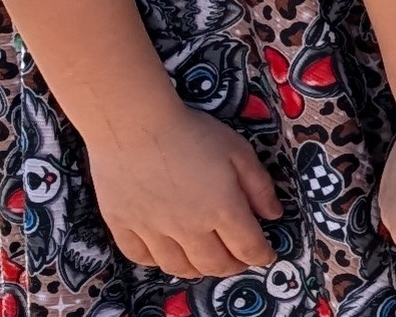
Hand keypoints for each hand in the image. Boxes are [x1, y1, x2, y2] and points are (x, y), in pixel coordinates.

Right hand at [86, 96, 281, 278]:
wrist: (133, 126)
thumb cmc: (192, 133)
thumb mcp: (238, 151)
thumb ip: (259, 186)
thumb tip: (273, 214)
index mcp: (222, 209)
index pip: (248, 247)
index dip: (262, 255)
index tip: (268, 255)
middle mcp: (188, 228)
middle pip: (214, 263)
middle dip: (232, 267)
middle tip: (239, 261)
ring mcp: (152, 231)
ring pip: (177, 267)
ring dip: (197, 270)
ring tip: (205, 264)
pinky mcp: (122, 226)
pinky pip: (140, 257)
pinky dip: (156, 262)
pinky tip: (165, 255)